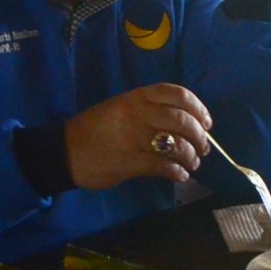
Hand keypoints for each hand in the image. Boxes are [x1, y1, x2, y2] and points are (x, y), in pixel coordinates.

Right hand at [64, 84, 213, 191]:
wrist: (64, 151)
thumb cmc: (95, 129)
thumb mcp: (121, 109)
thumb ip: (149, 111)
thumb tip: (183, 125)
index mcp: (136, 97)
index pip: (176, 93)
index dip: (198, 108)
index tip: (206, 122)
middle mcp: (137, 114)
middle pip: (182, 120)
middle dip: (199, 136)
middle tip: (203, 148)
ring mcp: (134, 138)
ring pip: (176, 145)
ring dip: (190, 156)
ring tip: (191, 164)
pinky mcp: (130, 162)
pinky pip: (163, 166)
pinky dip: (177, 172)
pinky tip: (179, 176)